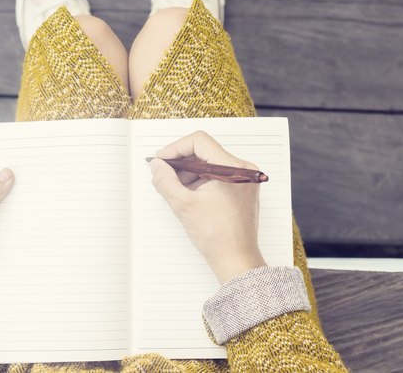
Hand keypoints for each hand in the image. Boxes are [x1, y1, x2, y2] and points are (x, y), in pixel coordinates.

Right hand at [149, 131, 265, 282]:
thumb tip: (157, 165)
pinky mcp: (242, 189)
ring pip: (210, 164)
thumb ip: (165, 181)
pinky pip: (218, 175)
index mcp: (233, 169)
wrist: (236, 260)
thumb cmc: (217, 237)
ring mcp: (244, 180)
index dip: (176, 148)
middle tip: (164, 174)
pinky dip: (201, 181)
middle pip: (205, 151)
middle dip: (182, 162)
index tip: (162, 161)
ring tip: (176, 189)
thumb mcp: (183, 205)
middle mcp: (243, 170)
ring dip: (190, 172)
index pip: (200, 142)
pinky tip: (189, 195)